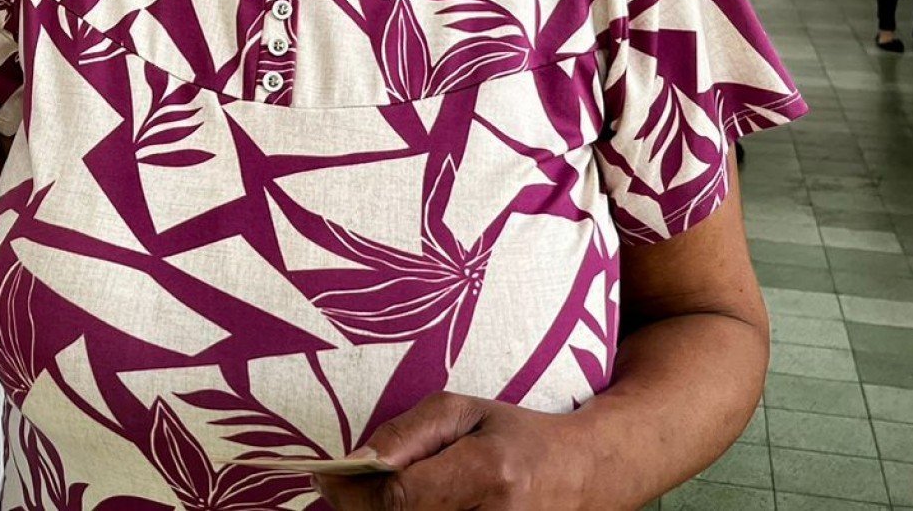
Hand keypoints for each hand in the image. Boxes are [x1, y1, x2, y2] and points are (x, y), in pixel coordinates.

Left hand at [315, 394, 591, 510]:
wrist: (584, 476)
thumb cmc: (517, 436)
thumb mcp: (464, 412)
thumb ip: (407, 433)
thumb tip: (359, 460)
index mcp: (488, 473)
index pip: (399, 498)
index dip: (354, 491)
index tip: (328, 475)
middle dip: (363, 508)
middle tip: (347, 488)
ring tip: (379, 497)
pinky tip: (409, 509)